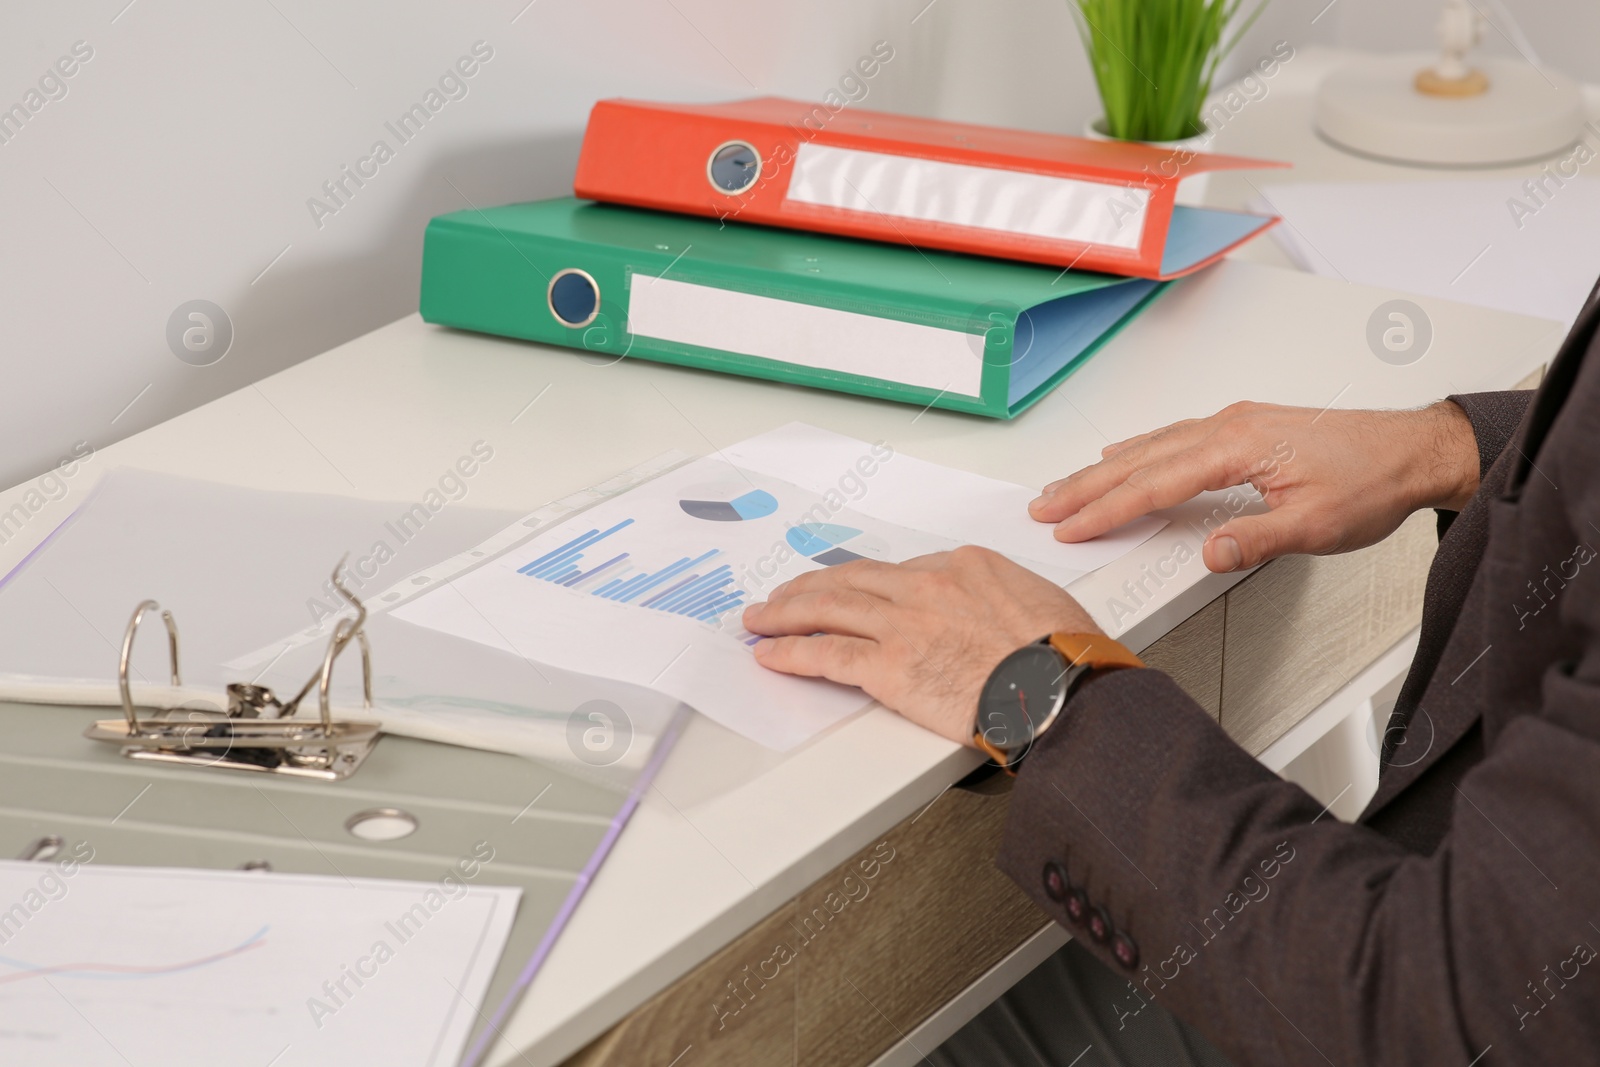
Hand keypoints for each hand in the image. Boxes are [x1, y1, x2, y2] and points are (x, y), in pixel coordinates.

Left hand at [742, 547, 1099, 745]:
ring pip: (828, 609)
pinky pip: (826, 654)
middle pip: (852, 580)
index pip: (901, 571)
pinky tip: (771, 654)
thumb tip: (999, 614)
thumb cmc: (1067, 656)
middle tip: (784, 595)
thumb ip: (1004, 600)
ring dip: (786, 614)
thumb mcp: (1042, 603)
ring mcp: (904, 624)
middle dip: (810, 587)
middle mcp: (927, 585)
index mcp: (965, 566)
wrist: (1063, 689)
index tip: (850, 591)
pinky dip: (791, 652)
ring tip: (761, 619)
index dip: (866, 583)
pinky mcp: (889, 666)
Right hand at [1029, 400, 1479, 572]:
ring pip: (1151, 445)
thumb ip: (1257, 540)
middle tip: (1044, 505)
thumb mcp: (1318, 525)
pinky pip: (1173, 436)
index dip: (1107, 509)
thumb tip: (1209, 553)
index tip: (1071, 526)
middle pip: (1139, 459)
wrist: (1413, 449)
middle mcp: (1229, 426)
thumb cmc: (1372, 481)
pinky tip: (1123, 455)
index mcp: (1239, 446)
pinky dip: (1138, 450)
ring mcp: (1234, 422)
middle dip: (1086, 485)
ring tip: (1067, 485)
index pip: (1155, 484)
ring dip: (1105, 468)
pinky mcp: (1244, 426)